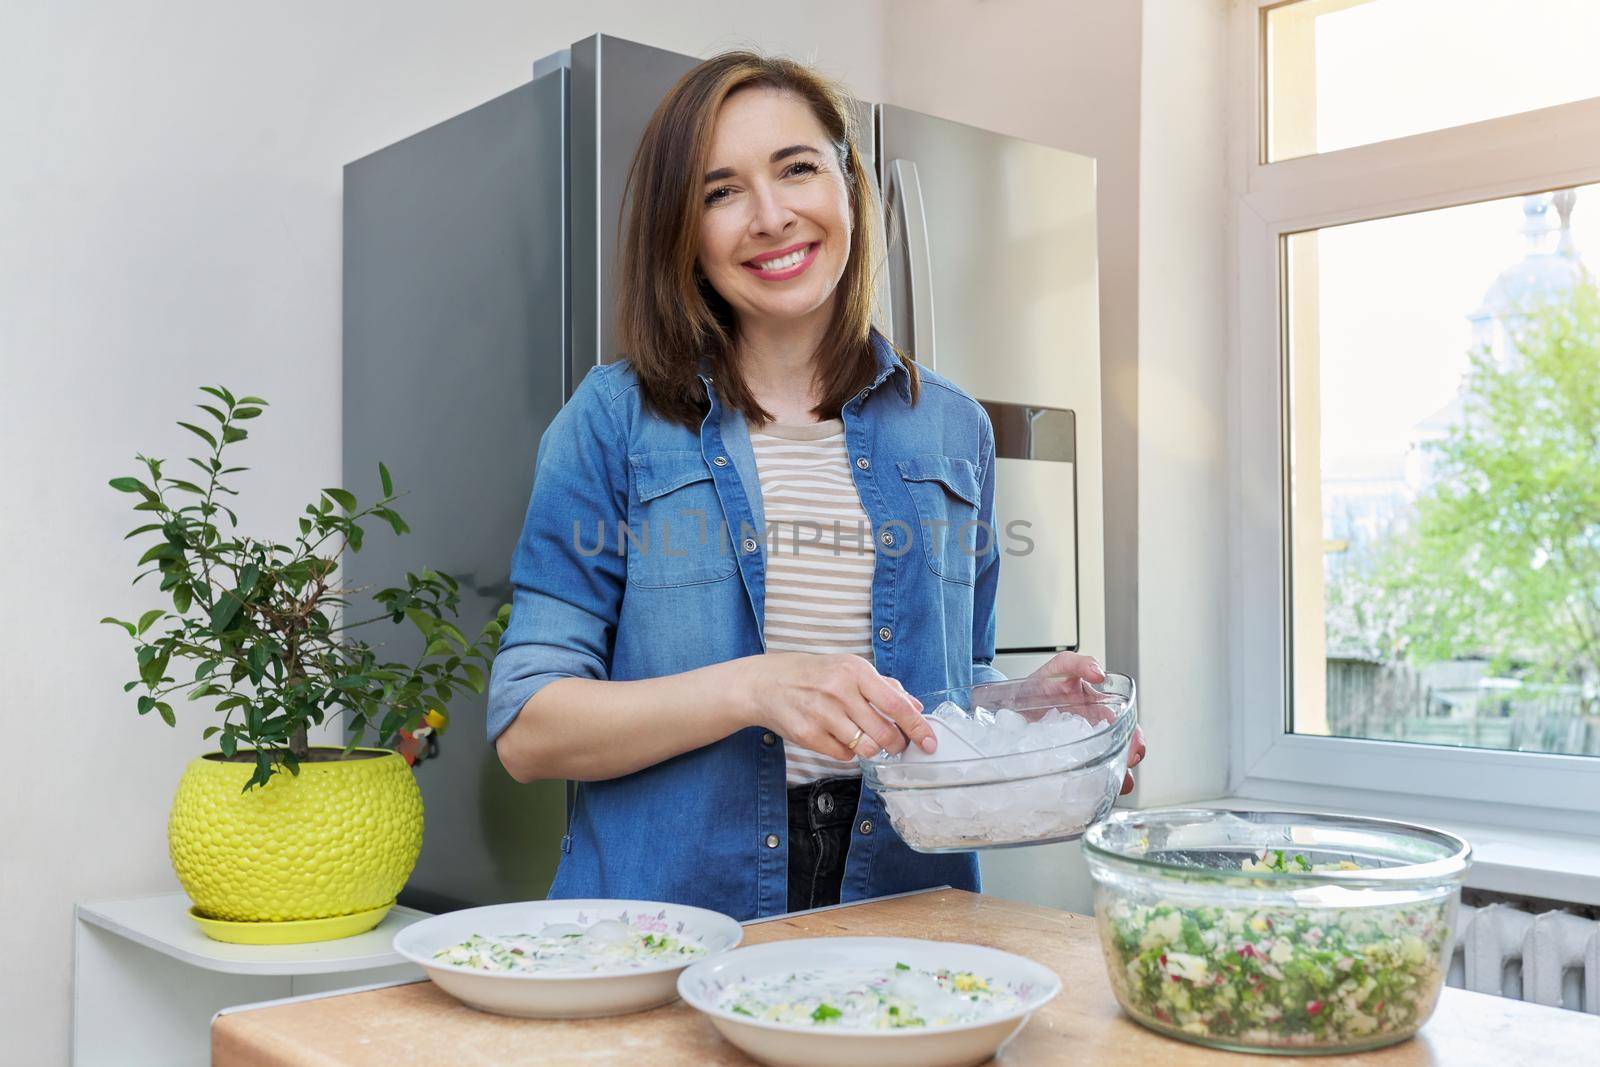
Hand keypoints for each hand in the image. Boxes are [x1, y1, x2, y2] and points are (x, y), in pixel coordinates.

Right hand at [745, 653, 931, 759]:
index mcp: (855, 671)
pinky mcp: (807, 735)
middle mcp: (839, 691)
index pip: (896, 705)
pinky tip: (837, 736)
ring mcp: (822, 714)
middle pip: (884, 733)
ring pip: (866, 748)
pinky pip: (843, 755)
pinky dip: (847, 751)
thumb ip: (885, 687)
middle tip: (897, 745)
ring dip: (871, 748)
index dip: (917, 727)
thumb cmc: (813, 674)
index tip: (930, 742)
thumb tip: (915, 707)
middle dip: (896, 744)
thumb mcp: (848, 668)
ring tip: (863, 737)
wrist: (766, 683)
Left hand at [1011, 652, 1144, 794]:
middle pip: (1119, 754)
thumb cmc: (1040, 685)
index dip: (1135, 740)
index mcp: (1098, 713)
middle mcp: (1092, 734)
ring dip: (1111, 780)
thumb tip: (1099, 674)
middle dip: (1126, 763)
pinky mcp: (1061, 763)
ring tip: (1107, 785)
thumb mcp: (1058, 668)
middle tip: (1124, 770)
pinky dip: (1084, 788)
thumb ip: (1078, 664)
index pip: (1126, 728)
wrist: (1012, 701)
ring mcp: (1077, 750)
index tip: (1135, 748)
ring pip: (1103, 770)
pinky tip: (1082, 790)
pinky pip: (1077, 780)